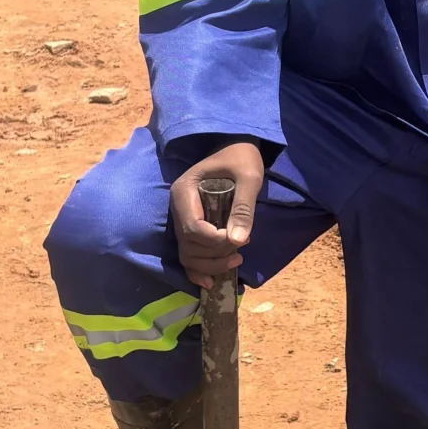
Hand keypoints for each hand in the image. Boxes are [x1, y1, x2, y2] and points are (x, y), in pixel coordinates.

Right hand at [171, 141, 265, 286]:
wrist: (236, 147)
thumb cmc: (242, 157)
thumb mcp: (249, 178)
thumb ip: (243, 208)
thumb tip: (238, 242)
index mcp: (184, 191)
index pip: (193, 228)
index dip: (215, 242)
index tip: (241, 240)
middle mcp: (177, 207)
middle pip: (188, 245)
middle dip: (215, 255)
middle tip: (241, 250)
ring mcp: (181, 218)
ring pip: (187, 254)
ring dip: (209, 265)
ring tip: (237, 260)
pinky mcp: (190, 226)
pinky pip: (188, 254)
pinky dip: (197, 270)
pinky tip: (211, 281)